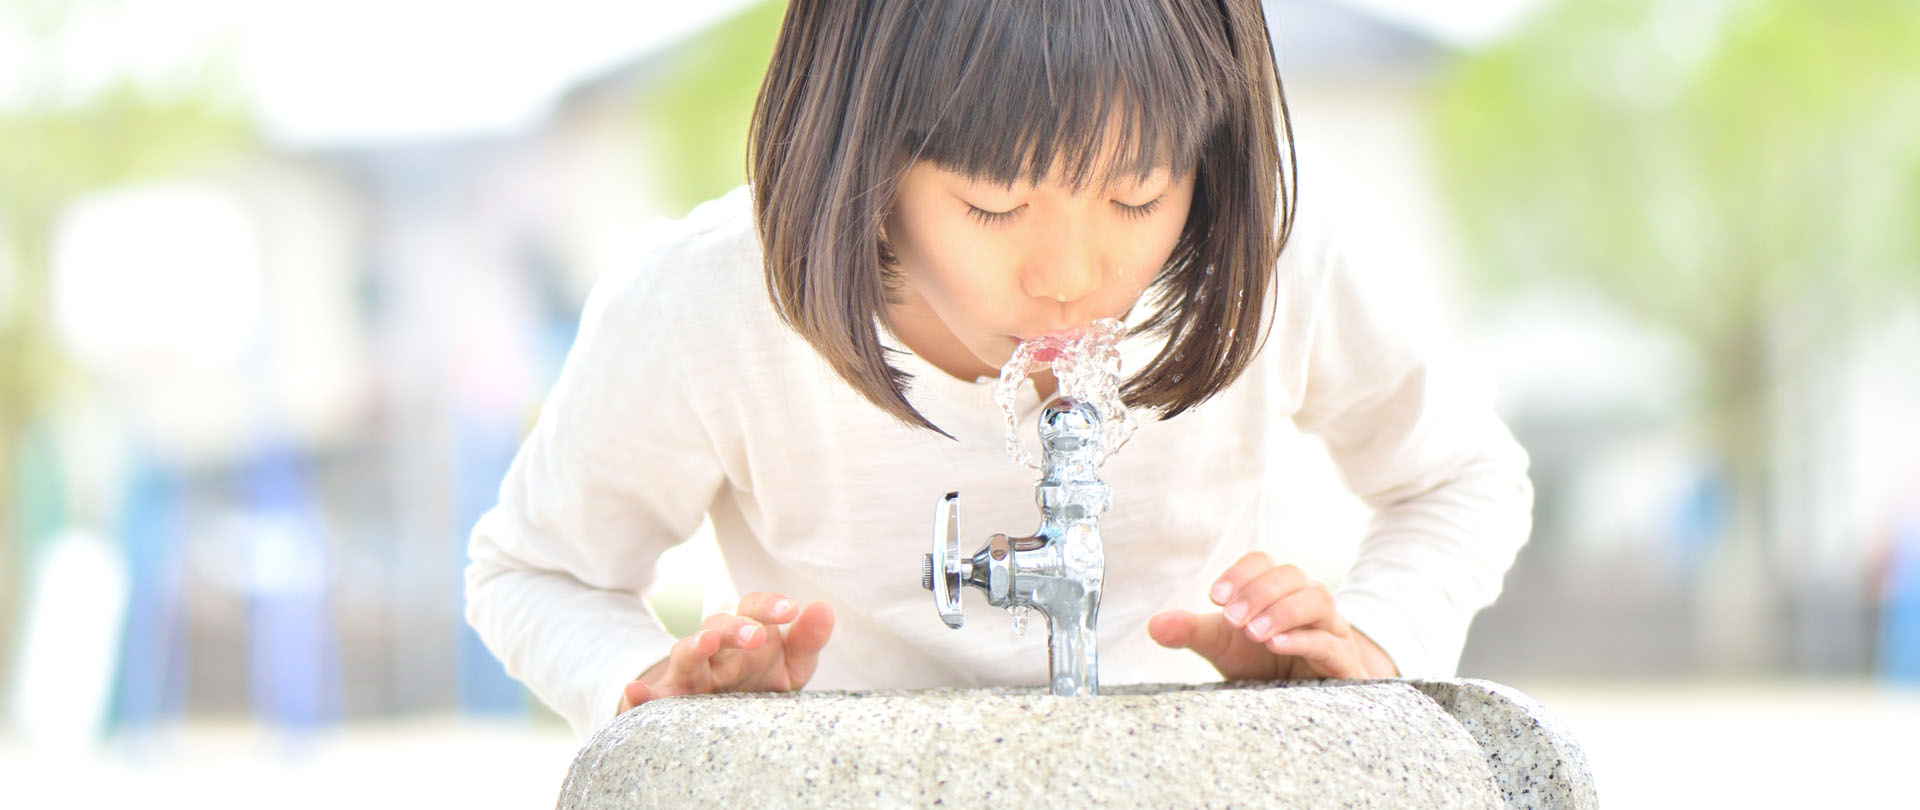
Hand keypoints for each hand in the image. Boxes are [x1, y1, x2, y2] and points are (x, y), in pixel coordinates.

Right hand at [616, 592, 834, 712]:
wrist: (713, 720)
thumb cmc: (755, 686)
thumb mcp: (787, 668)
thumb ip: (806, 641)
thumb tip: (824, 607)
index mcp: (743, 635)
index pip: (752, 608)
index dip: (769, 606)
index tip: (792, 610)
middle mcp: (714, 650)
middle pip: (718, 626)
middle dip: (736, 627)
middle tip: (758, 636)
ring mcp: (687, 674)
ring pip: (686, 654)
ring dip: (695, 645)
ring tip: (707, 642)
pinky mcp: (664, 702)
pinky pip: (650, 698)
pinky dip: (639, 694)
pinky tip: (635, 692)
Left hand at [1147, 552, 1395, 680]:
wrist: (1297, 710)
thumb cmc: (1260, 668)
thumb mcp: (1222, 648)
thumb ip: (1192, 632)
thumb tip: (1154, 625)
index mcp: (1278, 591)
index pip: (1264, 562)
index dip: (1241, 573)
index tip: (1215, 597)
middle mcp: (1308, 603)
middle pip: (1292, 575)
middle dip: (1259, 591)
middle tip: (1230, 617)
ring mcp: (1332, 631)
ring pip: (1318, 600)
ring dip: (1282, 610)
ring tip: (1253, 631)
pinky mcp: (1344, 664)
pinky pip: (1330, 641)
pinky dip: (1303, 638)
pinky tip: (1276, 644)